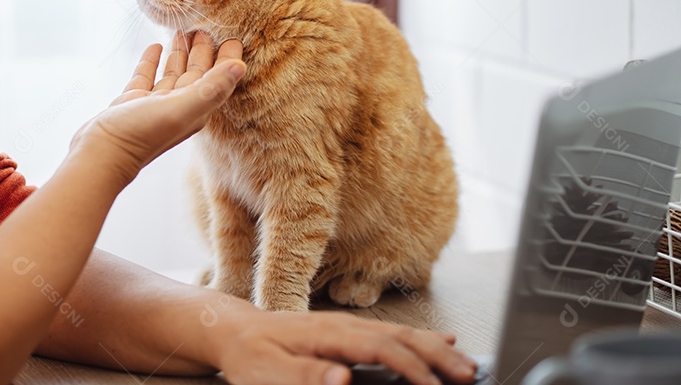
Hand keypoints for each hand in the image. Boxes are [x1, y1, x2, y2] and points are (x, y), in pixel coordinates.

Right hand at [70, 31, 244, 184]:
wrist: (102, 153)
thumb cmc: (142, 133)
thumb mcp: (181, 108)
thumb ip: (211, 87)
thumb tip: (241, 66)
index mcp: (196, 109)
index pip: (217, 78)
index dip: (226, 58)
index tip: (232, 34)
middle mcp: (179, 107)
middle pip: (196, 73)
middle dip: (202, 50)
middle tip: (205, 25)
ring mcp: (155, 105)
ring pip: (172, 73)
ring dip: (179, 53)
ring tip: (182, 30)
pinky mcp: (134, 102)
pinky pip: (148, 77)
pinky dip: (152, 61)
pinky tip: (154, 46)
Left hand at [213, 308, 478, 384]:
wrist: (234, 330)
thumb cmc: (251, 355)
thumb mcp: (269, 372)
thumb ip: (306, 374)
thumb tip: (343, 378)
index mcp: (328, 333)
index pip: (380, 348)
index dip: (411, 368)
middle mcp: (344, 325)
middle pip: (400, 336)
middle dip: (438, 355)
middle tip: (469, 374)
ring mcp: (348, 326)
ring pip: (402, 333)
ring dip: (437, 347)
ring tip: (466, 363)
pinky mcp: (348, 331)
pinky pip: (393, 333)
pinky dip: (423, 338)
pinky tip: (441, 343)